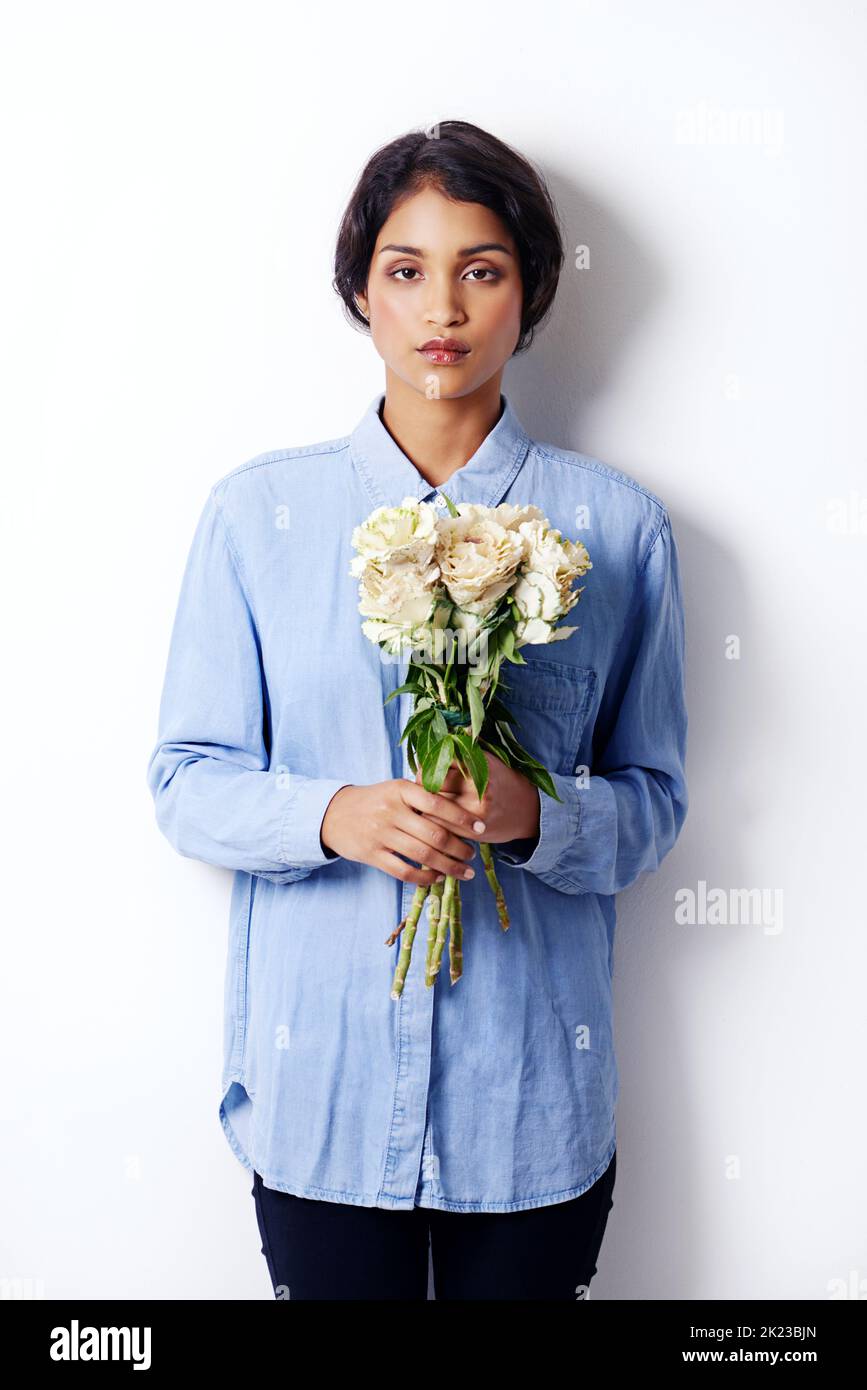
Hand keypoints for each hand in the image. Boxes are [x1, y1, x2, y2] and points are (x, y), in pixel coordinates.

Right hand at [319, 779, 487, 885]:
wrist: (334, 814)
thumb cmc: (375, 800)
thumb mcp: (396, 789)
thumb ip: (422, 797)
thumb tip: (461, 812)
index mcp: (401, 790)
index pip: (438, 804)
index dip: (463, 818)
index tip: (481, 828)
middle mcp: (391, 811)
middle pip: (434, 834)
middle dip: (460, 848)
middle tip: (473, 854)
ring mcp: (380, 834)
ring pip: (423, 856)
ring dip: (448, 866)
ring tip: (464, 871)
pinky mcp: (372, 854)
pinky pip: (404, 871)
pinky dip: (424, 878)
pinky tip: (437, 878)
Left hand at [415, 749, 539, 843]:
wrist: (528, 811)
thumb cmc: (503, 781)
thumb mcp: (489, 759)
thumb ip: (468, 746)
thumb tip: (445, 732)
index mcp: (480, 763)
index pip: (440, 759)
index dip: (427, 764)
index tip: (425, 769)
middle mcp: (478, 784)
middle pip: (433, 782)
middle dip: (422, 784)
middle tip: (421, 786)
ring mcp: (476, 808)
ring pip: (433, 806)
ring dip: (425, 805)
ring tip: (427, 802)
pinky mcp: (473, 829)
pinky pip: (440, 825)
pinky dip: (434, 821)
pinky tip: (438, 816)